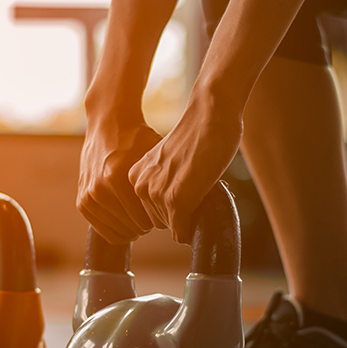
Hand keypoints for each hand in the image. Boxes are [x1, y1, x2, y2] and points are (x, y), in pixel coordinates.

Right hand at [78, 114, 162, 244]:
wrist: (107, 124)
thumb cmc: (137, 138)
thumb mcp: (155, 155)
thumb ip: (166, 181)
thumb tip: (185, 208)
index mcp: (117, 177)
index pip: (145, 221)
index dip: (160, 220)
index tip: (165, 211)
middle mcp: (100, 188)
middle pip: (133, 228)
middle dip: (147, 224)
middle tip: (153, 213)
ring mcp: (88, 196)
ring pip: (118, 233)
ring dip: (132, 227)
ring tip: (140, 214)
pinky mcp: (82, 202)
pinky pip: (102, 229)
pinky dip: (117, 228)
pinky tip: (127, 218)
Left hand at [128, 91, 242, 243]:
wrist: (210, 115)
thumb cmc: (197, 136)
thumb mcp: (169, 162)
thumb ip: (164, 181)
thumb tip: (173, 210)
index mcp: (136, 176)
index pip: (151, 211)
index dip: (174, 205)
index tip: (188, 188)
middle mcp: (140, 186)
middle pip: (161, 221)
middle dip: (181, 213)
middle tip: (198, 190)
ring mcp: (156, 194)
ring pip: (173, 227)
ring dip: (190, 216)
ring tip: (203, 188)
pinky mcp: (175, 200)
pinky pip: (182, 231)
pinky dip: (194, 227)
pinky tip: (205, 202)